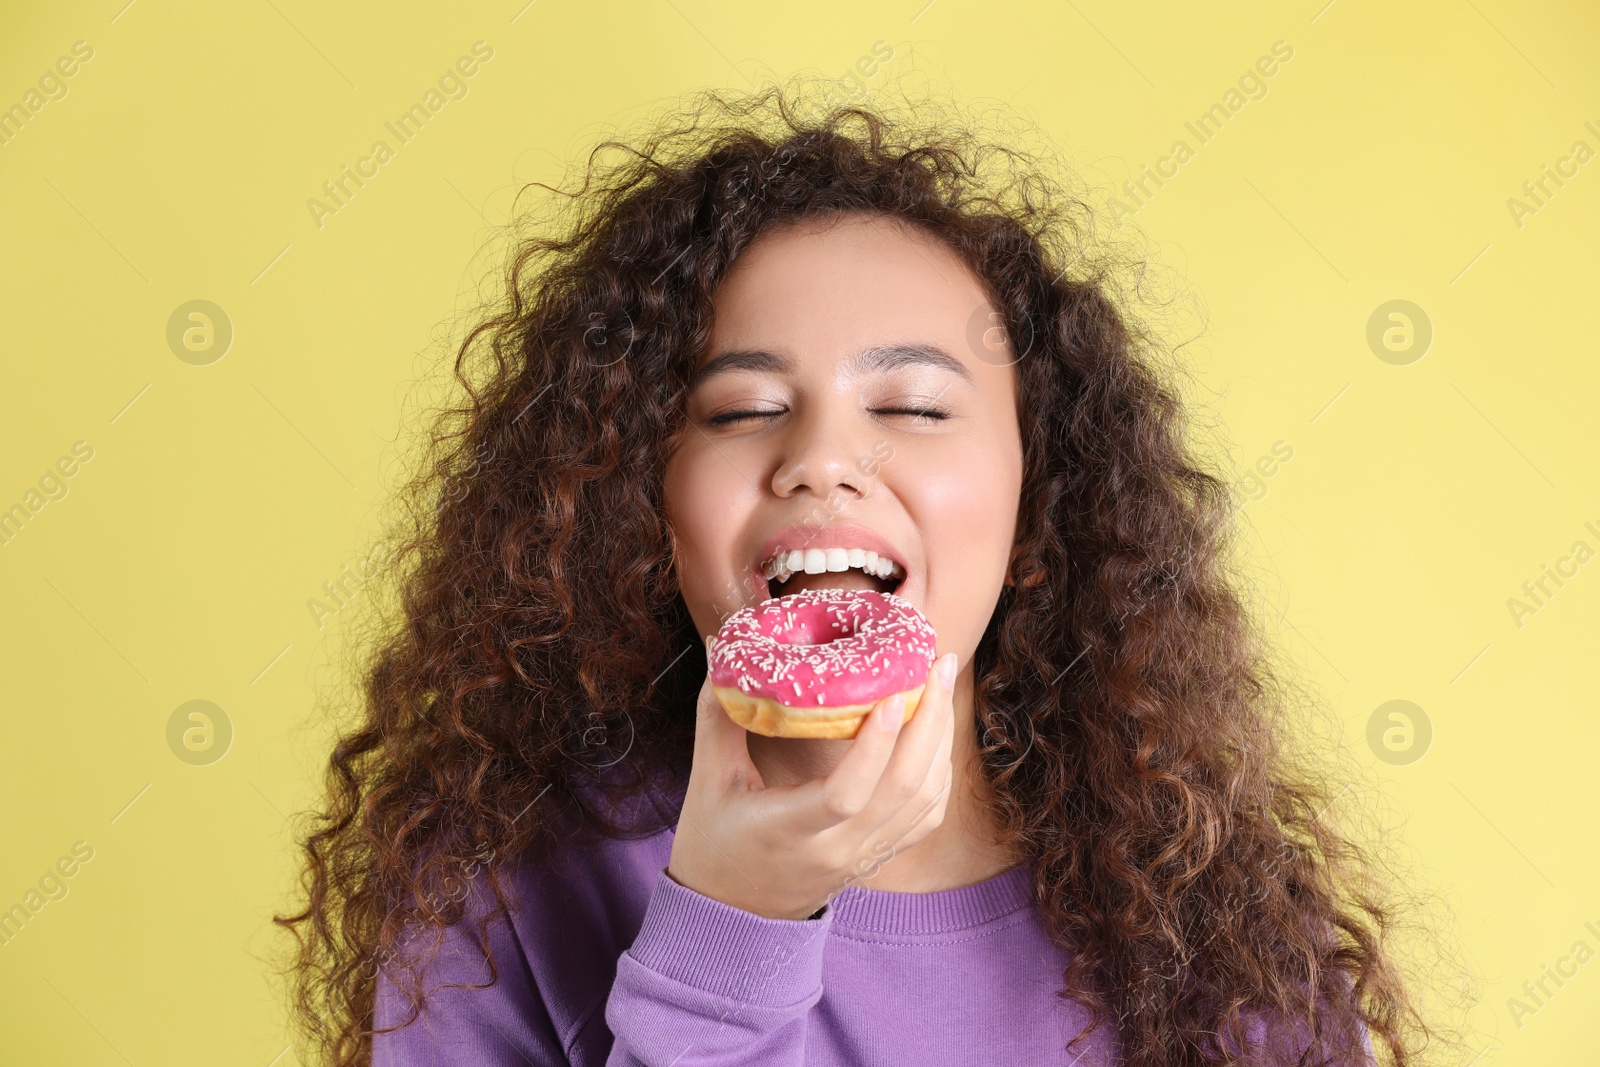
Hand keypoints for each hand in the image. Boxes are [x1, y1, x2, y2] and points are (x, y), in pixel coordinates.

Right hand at [665, 651, 958, 919]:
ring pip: (926, 801)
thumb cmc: (712, 844)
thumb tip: (721, 650)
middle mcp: (837, 850)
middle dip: (930, 721)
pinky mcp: (878, 858)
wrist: (730, 916)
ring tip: (941, 683)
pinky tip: (937, 732)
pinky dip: (939, 771)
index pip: (844, 795)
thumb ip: (718, 715)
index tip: (891, 695)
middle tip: (938, 662)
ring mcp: (864, 857)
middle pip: (904, 791)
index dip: (874, 747)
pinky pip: (926, 817)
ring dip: (941, 740)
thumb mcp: (707, 781)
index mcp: (789, 832)